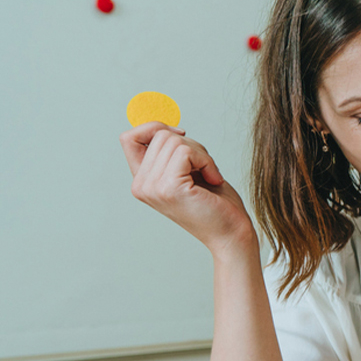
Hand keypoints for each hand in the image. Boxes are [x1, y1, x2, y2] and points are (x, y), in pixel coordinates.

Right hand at [119, 121, 255, 255]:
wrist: (231, 234)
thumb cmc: (216, 203)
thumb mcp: (188, 171)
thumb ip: (172, 153)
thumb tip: (167, 127)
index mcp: (142, 181)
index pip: (129, 137)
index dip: (155, 127)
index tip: (182, 137)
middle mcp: (141, 186)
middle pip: (159, 135)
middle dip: (191, 145)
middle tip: (206, 170)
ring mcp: (152, 187)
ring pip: (174, 141)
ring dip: (202, 154)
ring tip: (210, 176)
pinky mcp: (169, 188)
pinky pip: (187, 152)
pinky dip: (207, 161)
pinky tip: (214, 180)